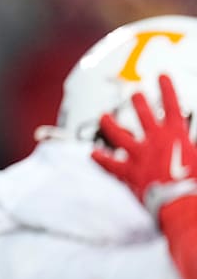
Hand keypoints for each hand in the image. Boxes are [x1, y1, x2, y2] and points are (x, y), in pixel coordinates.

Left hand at [92, 74, 196, 216]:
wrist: (181, 203)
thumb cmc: (196, 182)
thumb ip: (194, 146)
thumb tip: (194, 142)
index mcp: (176, 135)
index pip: (172, 105)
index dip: (166, 89)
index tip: (161, 76)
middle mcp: (155, 140)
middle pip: (143, 115)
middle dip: (139, 102)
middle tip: (135, 92)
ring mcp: (139, 155)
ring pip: (119, 134)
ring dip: (110, 124)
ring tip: (103, 116)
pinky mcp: (129, 172)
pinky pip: (110, 164)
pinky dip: (101, 159)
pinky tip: (93, 154)